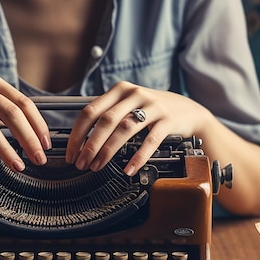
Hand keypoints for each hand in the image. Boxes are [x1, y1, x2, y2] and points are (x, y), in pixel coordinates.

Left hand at [65, 81, 209, 175]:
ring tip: (97, 166)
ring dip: (108, 150)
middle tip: (81, 163)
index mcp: (119, 90)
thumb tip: (80, 141)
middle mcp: (134, 94)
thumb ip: (107, 115)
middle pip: (105, 121)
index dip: (77, 134)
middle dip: (90, 145)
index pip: (90, 111)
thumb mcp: (128, 105)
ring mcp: (153, 106)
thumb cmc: (152, 111)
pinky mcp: (168, 120)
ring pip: (124, 129)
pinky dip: (137, 156)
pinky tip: (128, 169)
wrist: (188, 111)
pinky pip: (150, 140)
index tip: (71, 153)